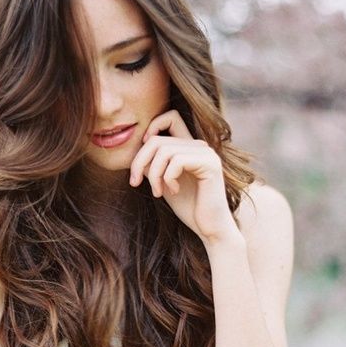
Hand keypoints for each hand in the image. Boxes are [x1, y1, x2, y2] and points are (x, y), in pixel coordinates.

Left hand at [129, 109, 240, 245]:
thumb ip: (154, 165)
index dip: (151, 129)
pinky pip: (177, 161)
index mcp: (189, 147)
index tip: (141, 159)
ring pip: (165, 150)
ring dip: (153, 174)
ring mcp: (206, 153)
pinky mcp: (210, 164)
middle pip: (158, 139)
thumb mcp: (164, 182)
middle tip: (135, 182)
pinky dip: (168, 178)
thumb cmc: (189, 207)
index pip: (169, 118)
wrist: (210, 228)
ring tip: (157, 191)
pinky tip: (173, 191)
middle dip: (140, 161)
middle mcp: (199, 146)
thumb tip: (137, 150)